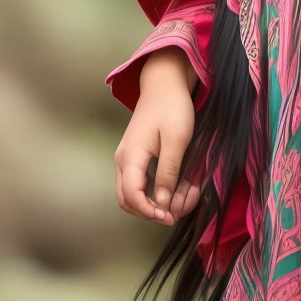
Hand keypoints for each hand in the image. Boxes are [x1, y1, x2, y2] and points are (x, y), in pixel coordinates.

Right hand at [115, 49, 201, 225]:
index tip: (170, 216)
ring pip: (130, 193)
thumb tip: (162, 202)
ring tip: (177, 202)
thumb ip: (167, 173)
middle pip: (125, 199)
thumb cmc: (172, 108)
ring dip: (151, 204)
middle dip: (148, 212)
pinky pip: (137, 183)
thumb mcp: (176, 141)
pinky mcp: (134, 156)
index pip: (131, 195)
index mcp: (131, 156)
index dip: (149, 212)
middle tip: (173, 214)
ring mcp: (127, 158)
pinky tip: (173, 190)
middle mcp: (123, 160)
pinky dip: (152, 193)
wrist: (164, 84)